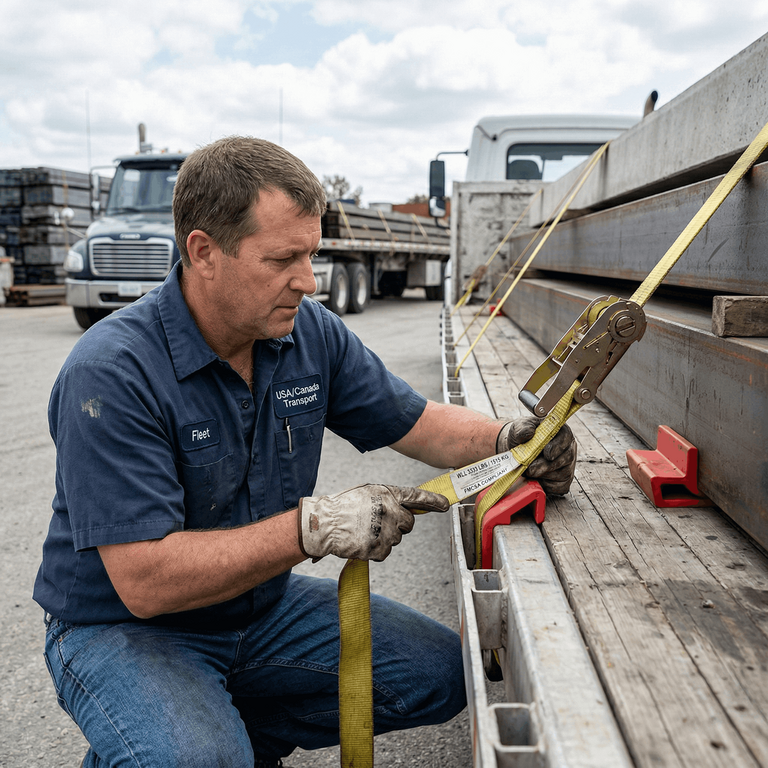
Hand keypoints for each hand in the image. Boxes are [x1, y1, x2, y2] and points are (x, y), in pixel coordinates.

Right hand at [298, 484, 449, 561]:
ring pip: (396, 539)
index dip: (432, 501)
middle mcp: (389, 511)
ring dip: (385, 538)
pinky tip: (362, 541)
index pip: (416, 497)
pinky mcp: (379, 548)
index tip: (445, 505)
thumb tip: (406, 509)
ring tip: (364, 531)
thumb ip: (388, 499)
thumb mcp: (367, 494)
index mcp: (387, 494)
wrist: (323, 524)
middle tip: (380, 524)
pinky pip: (385, 552)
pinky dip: (376, 550)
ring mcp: (385, 530)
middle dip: (399, 525)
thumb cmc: (343, 507)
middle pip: (409, 523)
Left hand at [496, 416, 576, 494]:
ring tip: (528, 472)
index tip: (547, 454)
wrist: (516, 451)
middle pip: (566, 458)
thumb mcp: (519, 427)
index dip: (558, 446)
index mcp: (561, 432)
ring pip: (563, 473)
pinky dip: (546, 485)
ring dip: (544, 475)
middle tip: (530, 469)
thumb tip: (529, 432)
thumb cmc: (521, 437)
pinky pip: (559, 486)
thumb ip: (523, 428)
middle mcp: (568, 448)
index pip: (566, 437)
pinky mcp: (563, 480)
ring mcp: (568, 465)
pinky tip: (535, 480)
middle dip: (546, 465)